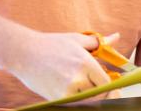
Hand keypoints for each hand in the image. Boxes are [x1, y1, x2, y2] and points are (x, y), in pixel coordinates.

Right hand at [7, 30, 122, 100]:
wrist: (24, 53)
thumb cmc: (52, 44)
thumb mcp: (77, 39)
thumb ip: (99, 43)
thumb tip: (116, 37)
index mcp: (86, 64)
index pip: (106, 83)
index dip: (111, 86)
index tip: (112, 84)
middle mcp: (77, 79)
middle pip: (98, 95)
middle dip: (102, 92)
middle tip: (102, 88)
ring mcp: (66, 91)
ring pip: (86, 101)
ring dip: (89, 96)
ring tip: (86, 86)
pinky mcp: (56, 99)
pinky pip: (74, 103)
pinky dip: (78, 99)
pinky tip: (76, 89)